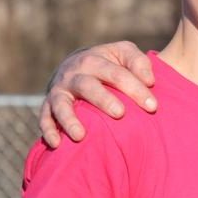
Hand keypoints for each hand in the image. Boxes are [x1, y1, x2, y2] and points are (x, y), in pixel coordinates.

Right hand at [40, 42, 157, 146]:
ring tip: (80, 135)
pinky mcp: (49, 104)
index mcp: (95, 60)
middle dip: (103, 100)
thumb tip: (150, 81)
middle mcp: (74, 74)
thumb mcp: (123, 53)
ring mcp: (60, 90)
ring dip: (68, 119)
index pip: (117, 74)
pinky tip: (57, 144)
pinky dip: (48, 130)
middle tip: (120, 113)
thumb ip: (139, 62)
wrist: (77, 64)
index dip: (135, 89)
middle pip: (88, 86)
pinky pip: (44, 118)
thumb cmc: (110, 63)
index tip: (153, 107)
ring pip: (61, 104)